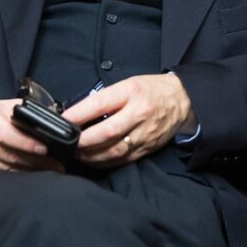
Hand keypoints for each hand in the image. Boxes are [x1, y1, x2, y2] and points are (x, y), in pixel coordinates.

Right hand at [0, 99, 62, 171]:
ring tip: (50, 169)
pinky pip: (1, 175)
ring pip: (7, 168)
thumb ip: (24, 110)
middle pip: (9, 154)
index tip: (45, 149)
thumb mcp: (1, 106)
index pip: (6, 134)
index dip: (26, 143)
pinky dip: (19, 175)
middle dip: (36, 160)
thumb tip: (51, 117)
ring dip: (31, 170)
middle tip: (56, 163)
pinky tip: (33, 174)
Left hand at [63, 73, 195, 167]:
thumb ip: (107, 98)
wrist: (183, 100)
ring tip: (77, 153)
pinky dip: (105, 162)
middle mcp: (139, 113)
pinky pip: (123, 159)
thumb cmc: (151, 90)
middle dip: (83, 140)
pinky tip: (94, 160)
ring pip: (114, 150)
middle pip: (106, 132)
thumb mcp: (128, 84)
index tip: (63, 120)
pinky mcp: (148, 148)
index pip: (100, 104)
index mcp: (131, 92)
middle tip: (68, 142)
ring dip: (91, 155)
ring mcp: (144, 133)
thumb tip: (80, 113)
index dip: (79, 114)